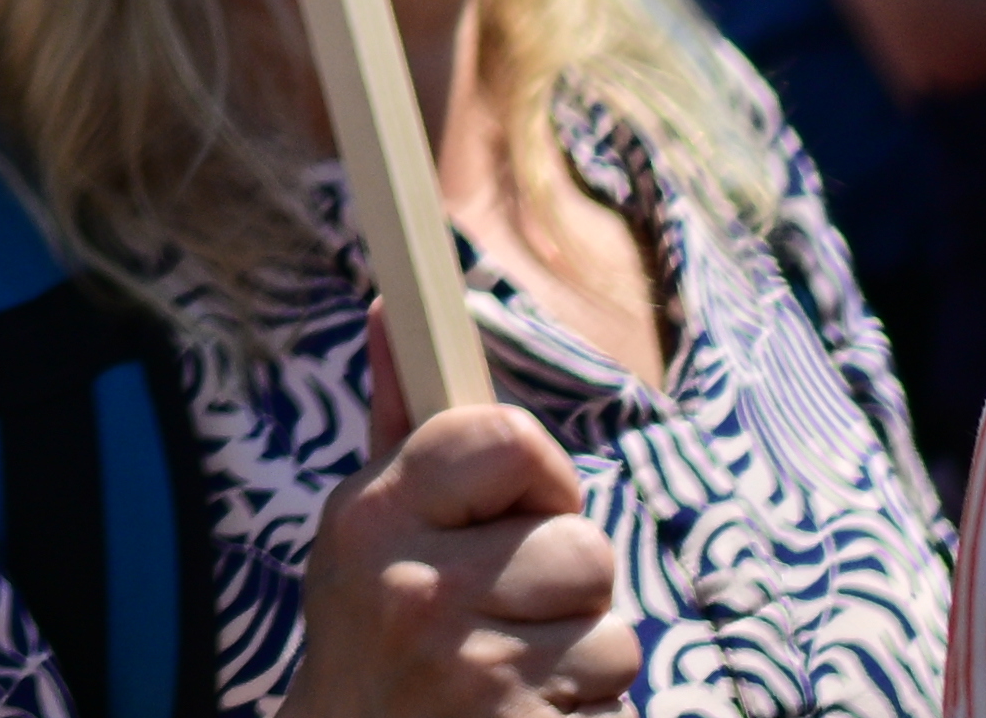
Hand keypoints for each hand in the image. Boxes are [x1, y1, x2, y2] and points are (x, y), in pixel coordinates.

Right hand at [293, 405, 633, 713]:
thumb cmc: (372, 634)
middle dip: (564, 586)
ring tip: (515, 675)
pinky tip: (528, 717)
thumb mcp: (365, 532)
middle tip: (506, 614)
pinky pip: (620, 707)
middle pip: (583, 546)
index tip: (520, 508)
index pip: (510, 439)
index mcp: (377, 519)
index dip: (539, 473)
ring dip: (580, 660)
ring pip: (613, 636)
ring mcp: (477, 676)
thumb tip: (393, 308)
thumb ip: (398, 427)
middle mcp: (422, 594)